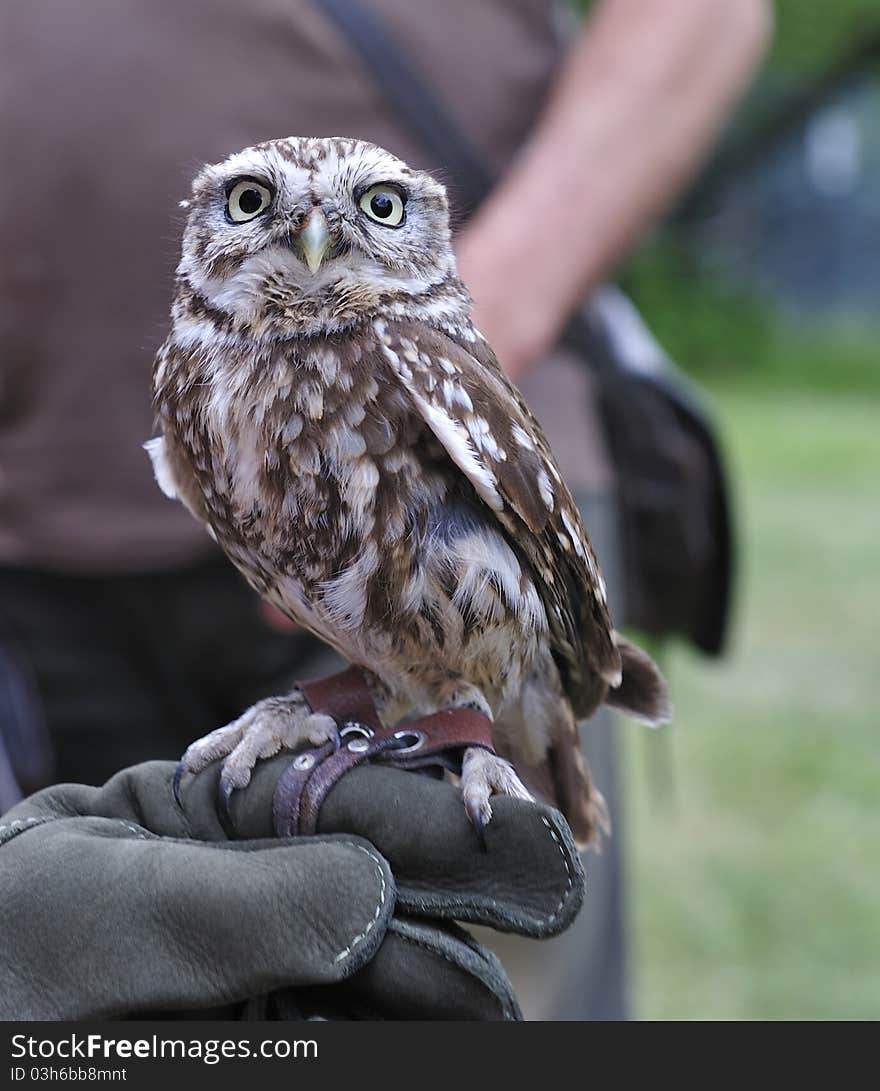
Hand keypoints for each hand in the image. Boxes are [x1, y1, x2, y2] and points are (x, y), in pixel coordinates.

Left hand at [0, 758, 584, 1019]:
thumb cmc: (7, 962)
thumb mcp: (112, 908)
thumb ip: (249, 894)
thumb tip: (374, 892)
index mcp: (206, 819)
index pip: (334, 793)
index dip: (425, 803)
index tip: (503, 819)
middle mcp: (250, 889)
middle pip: (377, 872)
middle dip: (461, 876)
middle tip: (542, 878)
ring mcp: (264, 971)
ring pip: (379, 959)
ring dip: (442, 971)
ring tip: (495, 995)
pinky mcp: (270, 1031)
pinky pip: (348, 1022)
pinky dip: (398, 1019)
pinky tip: (446, 1013)